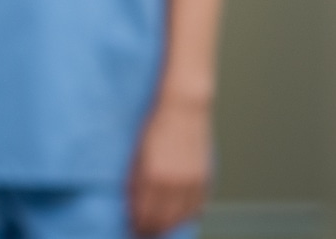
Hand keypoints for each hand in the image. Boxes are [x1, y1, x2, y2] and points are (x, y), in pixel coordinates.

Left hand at [128, 98, 211, 235]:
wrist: (183, 108)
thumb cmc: (155, 125)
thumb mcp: (136, 153)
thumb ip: (134, 180)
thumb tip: (130, 203)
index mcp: (153, 176)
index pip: (144, 214)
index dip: (137, 225)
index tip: (130, 229)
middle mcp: (174, 182)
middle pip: (162, 220)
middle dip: (150, 229)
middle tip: (141, 232)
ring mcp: (191, 182)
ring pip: (180, 218)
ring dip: (168, 226)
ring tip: (158, 229)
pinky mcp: (204, 179)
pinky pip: (197, 208)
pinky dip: (187, 217)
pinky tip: (179, 218)